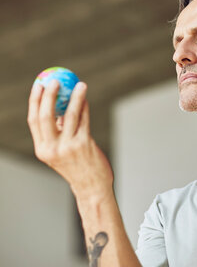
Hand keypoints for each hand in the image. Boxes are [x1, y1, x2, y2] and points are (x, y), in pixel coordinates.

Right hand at [27, 80, 112, 200]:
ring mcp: (67, 147)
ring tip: (80, 84)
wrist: (92, 186)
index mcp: (42, 149)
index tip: (38, 84)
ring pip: (68, 115)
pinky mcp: (84, 144)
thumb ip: (57, 132)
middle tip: (55, 80)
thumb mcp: (60, 152)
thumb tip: (59, 106)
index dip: (34, 100)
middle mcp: (51, 148)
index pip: (33, 120)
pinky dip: (85, 107)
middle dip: (49, 95)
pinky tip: (86, 99)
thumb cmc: (77, 166)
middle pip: (45, 116)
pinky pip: (84, 121)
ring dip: (75, 97)